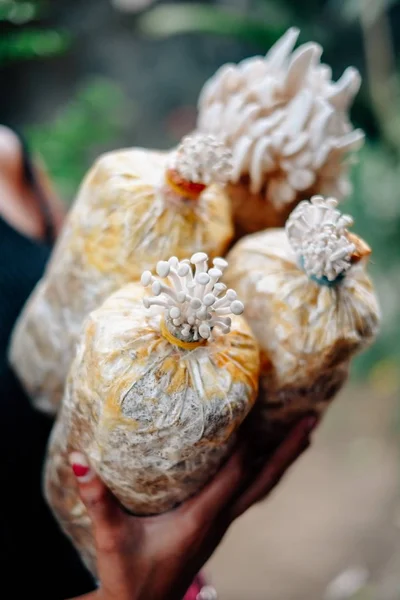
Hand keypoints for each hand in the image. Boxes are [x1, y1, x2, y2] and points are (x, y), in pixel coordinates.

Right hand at [70, 416, 315, 599]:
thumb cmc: (129, 576)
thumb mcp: (111, 538)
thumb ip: (97, 499)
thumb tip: (79, 459)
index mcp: (201, 519)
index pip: (234, 475)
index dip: (245, 443)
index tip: (253, 406)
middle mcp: (219, 519)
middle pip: (264, 481)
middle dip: (288, 451)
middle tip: (312, 421)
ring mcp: (222, 523)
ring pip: (262, 487)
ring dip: (283, 459)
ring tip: (304, 432)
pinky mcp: (216, 524)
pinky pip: (250, 492)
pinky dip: (264, 471)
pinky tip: (266, 459)